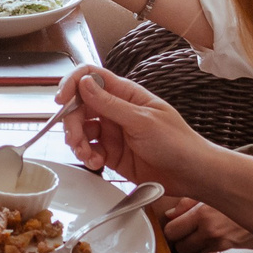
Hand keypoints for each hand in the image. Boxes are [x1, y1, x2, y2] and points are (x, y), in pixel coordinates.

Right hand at [56, 65, 217, 196]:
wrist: (192, 174)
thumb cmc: (178, 143)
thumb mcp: (142, 121)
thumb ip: (110, 104)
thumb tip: (84, 84)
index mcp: (126, 94)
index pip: (91, 78)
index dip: (72, 84)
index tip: (61, 100)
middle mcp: (116, 110)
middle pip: (80, 107)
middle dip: (72, 122)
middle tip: (75, 139)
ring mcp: (113, 132)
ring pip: (81, 130)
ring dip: (78, 142)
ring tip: (87, 155)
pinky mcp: (112, 154)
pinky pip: (90, 150)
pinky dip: (87, 157)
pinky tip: (96, 163)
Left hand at [162, 199, 252, 252]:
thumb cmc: (235, 202)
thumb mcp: (212, 196)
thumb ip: (187, 204)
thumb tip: (169, 215)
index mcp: (202, 213)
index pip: (170, 231)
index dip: (173, 230)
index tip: (178, 228)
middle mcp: (210, 231)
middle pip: (180, 247)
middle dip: (183, 242)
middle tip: (194, 235)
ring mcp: (221, 247)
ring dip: (196, 251)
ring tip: (207, 241)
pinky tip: (216, 248)